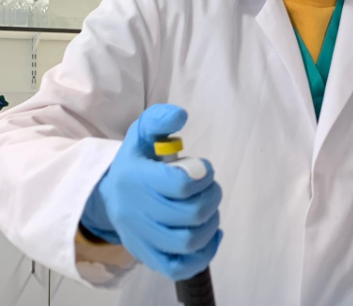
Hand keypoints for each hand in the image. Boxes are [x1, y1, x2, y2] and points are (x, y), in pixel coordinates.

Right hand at [81, 104, 222, 280]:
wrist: (110, 192)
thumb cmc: (138, 159)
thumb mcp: (144, 131)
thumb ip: (161, 119)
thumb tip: (181, 116)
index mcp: (135, 177)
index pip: (179, 185)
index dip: (204, 176)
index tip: (206, 168)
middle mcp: (135, 211)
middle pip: (189, 215)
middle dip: (212, 198)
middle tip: (212, 187)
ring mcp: (140, 237)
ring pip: (186, 242)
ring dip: (210, 224)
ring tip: (211, 209)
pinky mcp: (147, 256)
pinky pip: (178, 267)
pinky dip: (203, 254)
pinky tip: (212, 234)